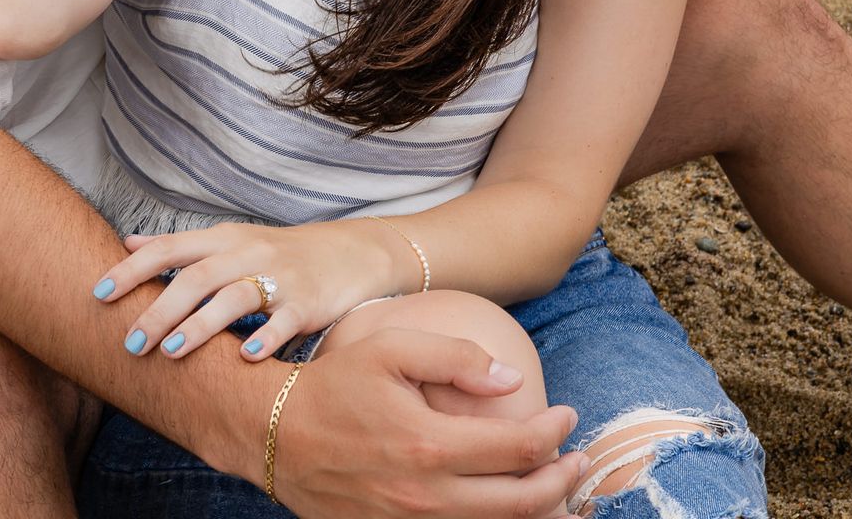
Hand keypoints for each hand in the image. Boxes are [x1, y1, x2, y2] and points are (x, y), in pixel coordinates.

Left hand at [96, 220, 400, 360]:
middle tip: (130, 342)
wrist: (349, 253)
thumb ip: (179, 245)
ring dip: (201, 325)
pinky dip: (266, 339)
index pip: (169, 249)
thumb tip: (127, 242)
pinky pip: (285, 322)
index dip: (132, 270)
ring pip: (235, 298)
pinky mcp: (308, 305)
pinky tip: (246, 358)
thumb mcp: (228, 240)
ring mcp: (279, 278)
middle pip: (197, 277)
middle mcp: (247, 254)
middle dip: (160, 309)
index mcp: (222, 239)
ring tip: (172, 352)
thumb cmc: (277, 252)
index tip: (98, 294)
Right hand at [272, 330, 587, 517]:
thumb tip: (512, 378)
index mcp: (430, 444)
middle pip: (521, 502)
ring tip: (556, 490)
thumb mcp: (390, 349)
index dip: (556, 432)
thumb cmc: (334, 386)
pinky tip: (504, 506)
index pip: (520, 447)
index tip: (567, 415)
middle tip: (578, 461)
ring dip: (537, 510)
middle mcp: (426, 494)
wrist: (273, 434)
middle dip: (563, 482)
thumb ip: (455, 357)